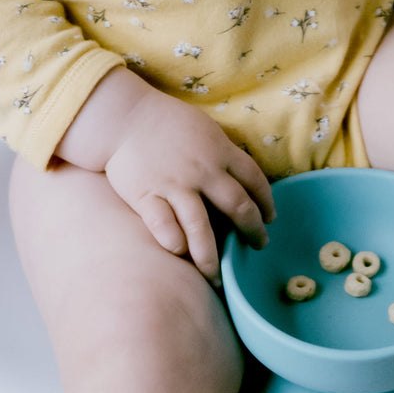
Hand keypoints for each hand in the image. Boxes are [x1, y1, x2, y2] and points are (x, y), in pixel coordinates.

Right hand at [57, 68, 274, 284]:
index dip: (266, 203)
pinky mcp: (146, 195)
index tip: (270, 218)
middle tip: (259, 245)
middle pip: (237, 207)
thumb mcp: (205, 129)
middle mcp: (202, 171)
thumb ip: (223, 154)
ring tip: (216, 277)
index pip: (255, 181)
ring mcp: (174, 184)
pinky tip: (180, 253)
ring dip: (211, 256)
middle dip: (253, 231)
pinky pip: (162, 224)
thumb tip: (243, 179)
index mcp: (220, 151)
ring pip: (200, 227)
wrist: (123, 115)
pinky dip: (172, 241)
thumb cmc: (166, 122)